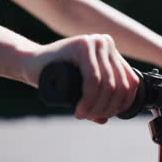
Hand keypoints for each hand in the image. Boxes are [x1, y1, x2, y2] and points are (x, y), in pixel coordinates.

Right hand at [23, 34, 138, 123]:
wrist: (31, 63)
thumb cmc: (55, 76)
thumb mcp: (82, 87)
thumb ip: (95, 100)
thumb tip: (107, 119)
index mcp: (112, 52)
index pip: (130, 82)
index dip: (122, 104)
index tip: (105, 115)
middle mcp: (106, 43)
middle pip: (118, 85)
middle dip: (106, 108)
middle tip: (89, 116)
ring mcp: (95, 41)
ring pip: (107, 84)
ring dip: (96, 106)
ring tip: (82, 114)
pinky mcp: (82, 44)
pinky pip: (93, 78)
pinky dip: (89, 99)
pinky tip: (80, 108)